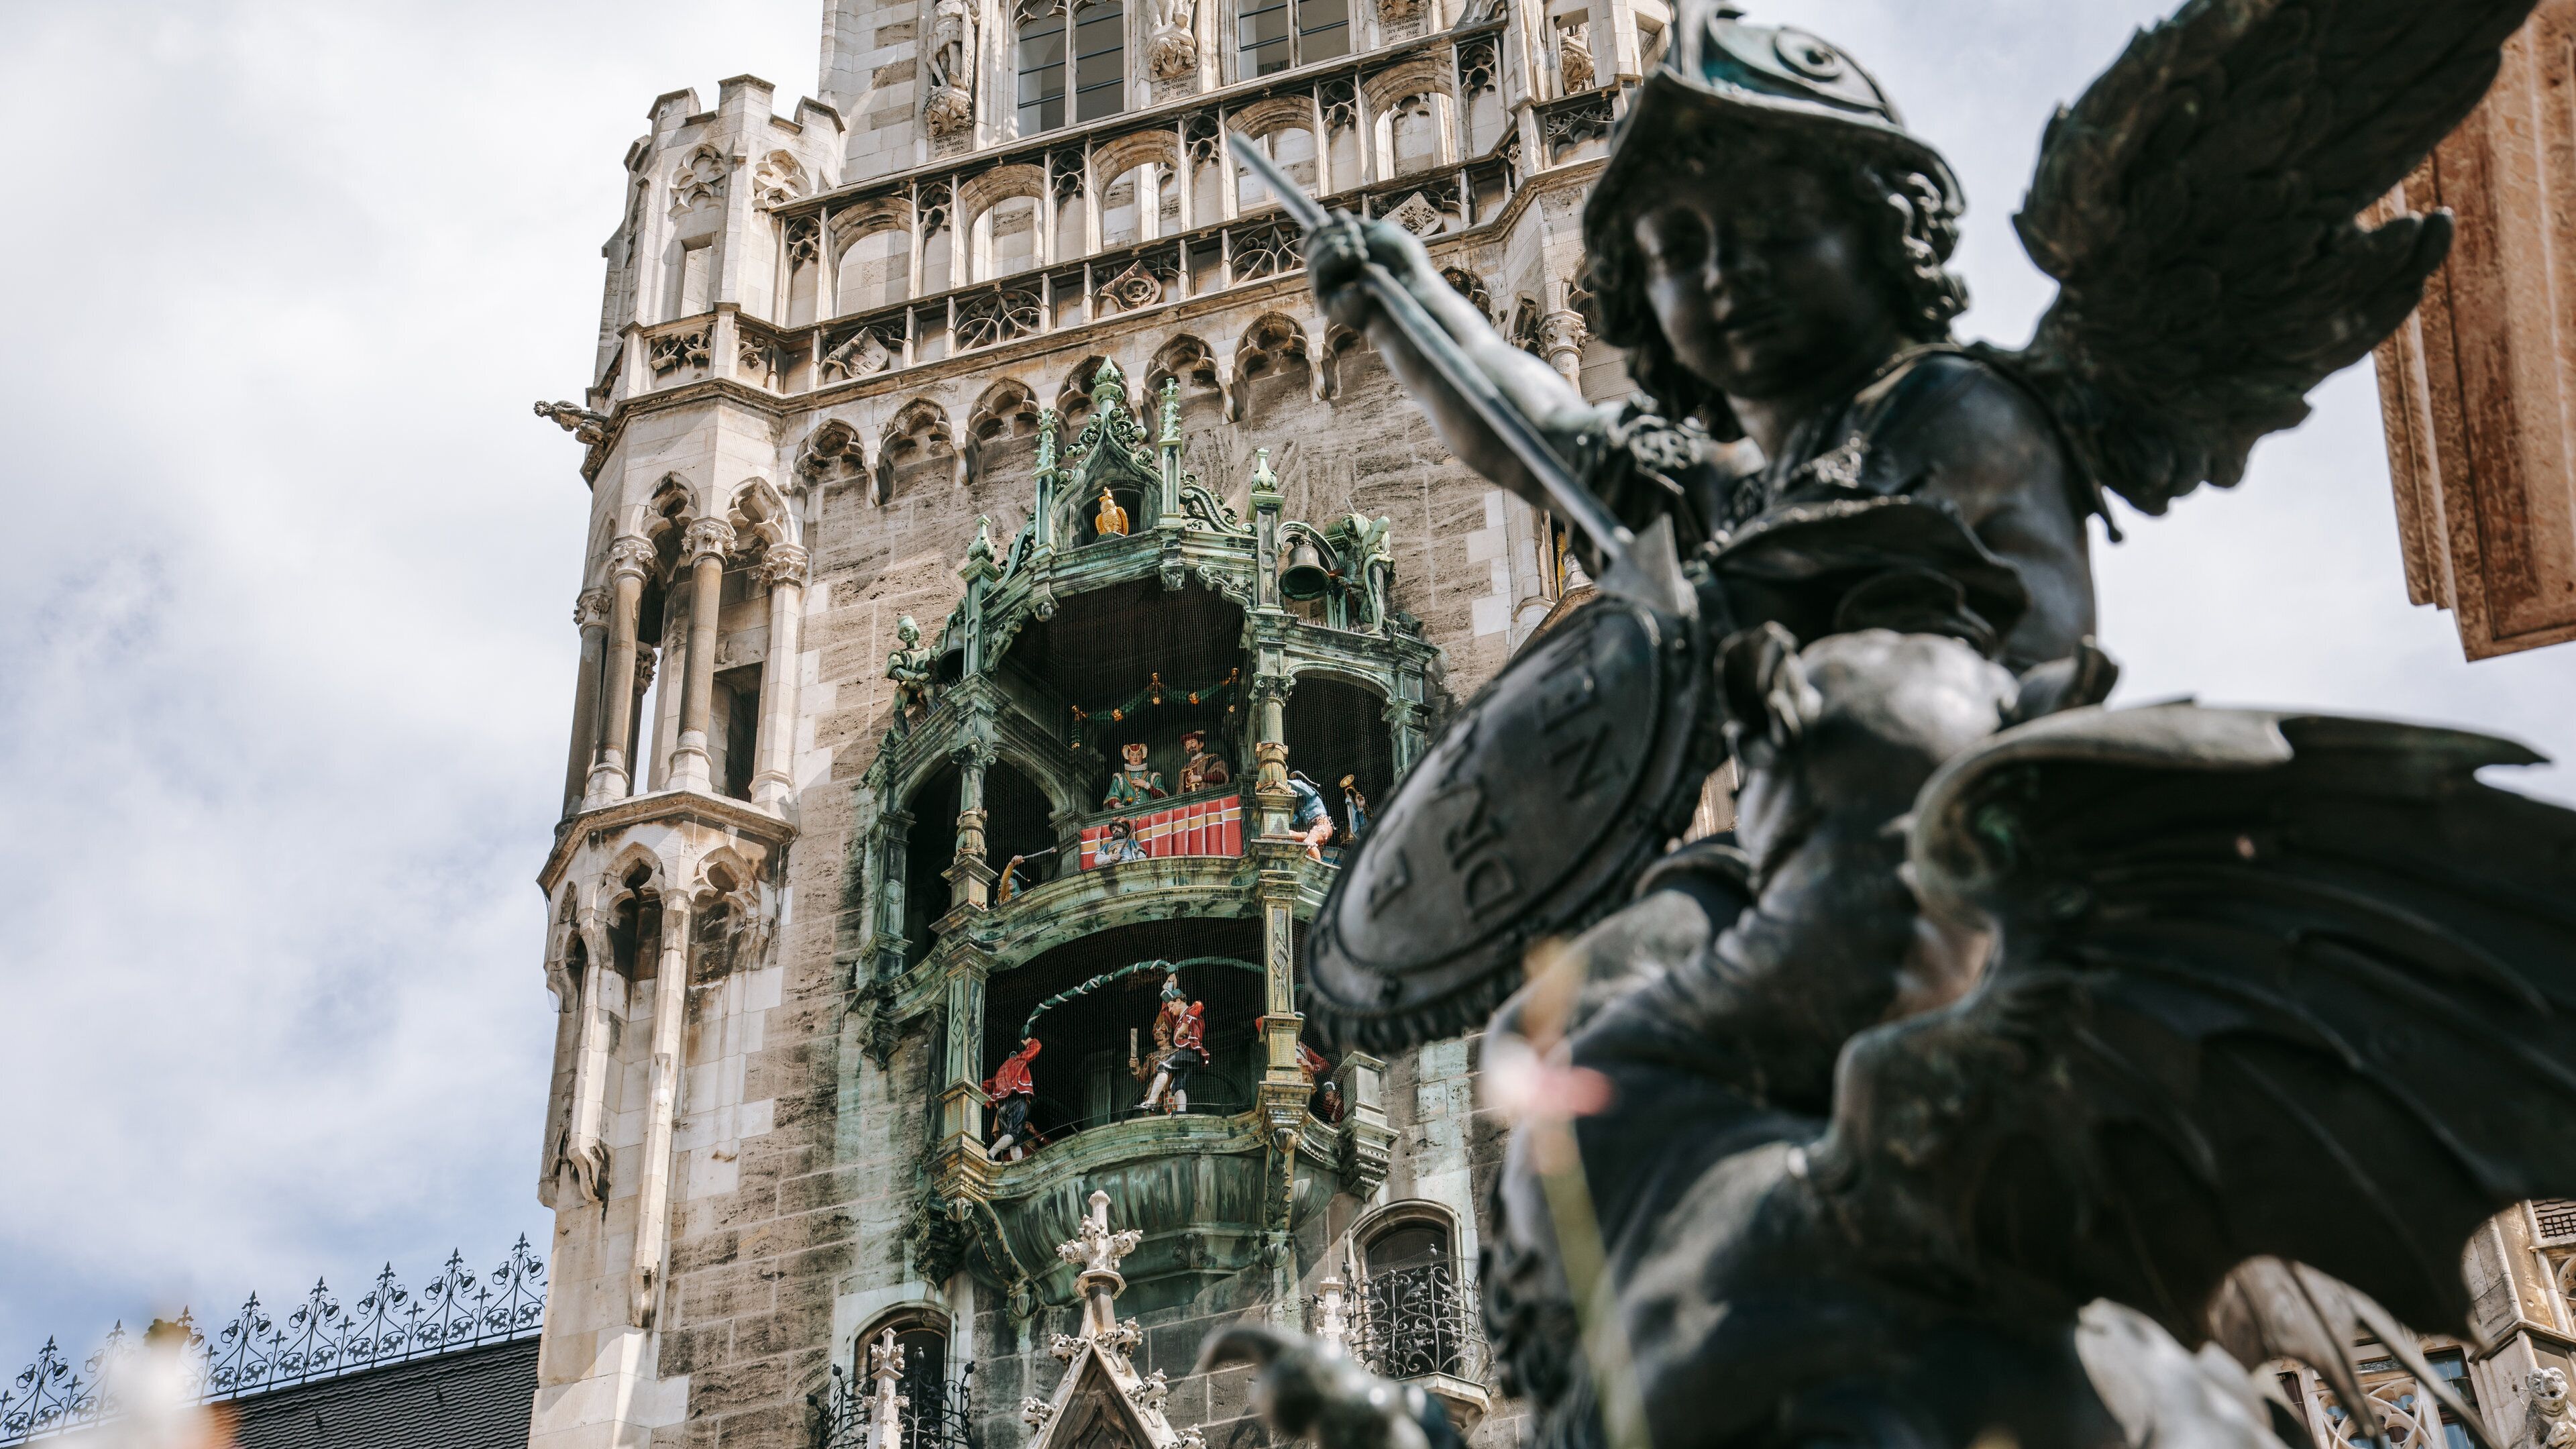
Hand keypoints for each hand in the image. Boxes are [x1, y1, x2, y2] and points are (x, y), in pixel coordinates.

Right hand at [1304, 212, 1431, 332]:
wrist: (1410, 290)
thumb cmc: (1401, 263)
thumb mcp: (1378, 233)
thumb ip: (1354, 225)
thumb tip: (1335, 216)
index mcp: (1343, 253)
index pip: (1320, 234)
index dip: (1329, 225)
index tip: (1353, 225)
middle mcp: (1333, 270)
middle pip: (1313, 242)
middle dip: (1333, 233)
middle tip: (1359, 237)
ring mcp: (1328, 285)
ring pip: (1312, 255)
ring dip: (1335, 245)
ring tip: (1362, 251)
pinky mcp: (1326, 300)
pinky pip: (1317, 270)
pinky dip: (1333, 257)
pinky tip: (1358, 257)